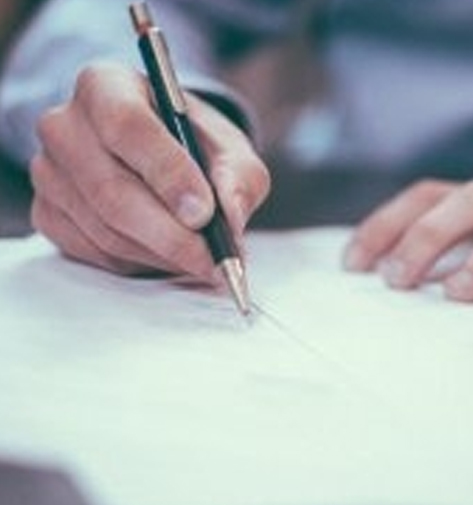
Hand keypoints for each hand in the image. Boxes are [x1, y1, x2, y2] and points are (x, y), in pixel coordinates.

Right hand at [31, 61, 268, 277]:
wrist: (161, 157)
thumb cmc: (194, 145)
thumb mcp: (230, 149)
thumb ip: (239, 177)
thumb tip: (231, 216)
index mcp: (106, 86)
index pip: (127, 126)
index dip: (168, 174)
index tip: (205, 213)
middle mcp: (65, 126)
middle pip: (111, 190)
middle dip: (171, 234)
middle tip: (213, 259)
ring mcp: (49, 173)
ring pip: (105, 230)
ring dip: (162, 254)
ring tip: (204, 260)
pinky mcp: (48, 214)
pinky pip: (95, 253)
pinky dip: (141, 263)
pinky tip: (170, 256)